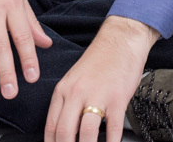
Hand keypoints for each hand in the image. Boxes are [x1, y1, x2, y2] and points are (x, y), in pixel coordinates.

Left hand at [45, 15, 158, 141]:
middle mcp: (77, 93)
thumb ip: (68, 104)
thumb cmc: (100, 60)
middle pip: (65, 133)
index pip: (51, 127)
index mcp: (63, 90)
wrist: (121, 40)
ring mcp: (97, 96)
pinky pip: (112, 129)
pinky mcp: (117, 98)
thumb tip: (65, 131)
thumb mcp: (75, 79)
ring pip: (86, 134)